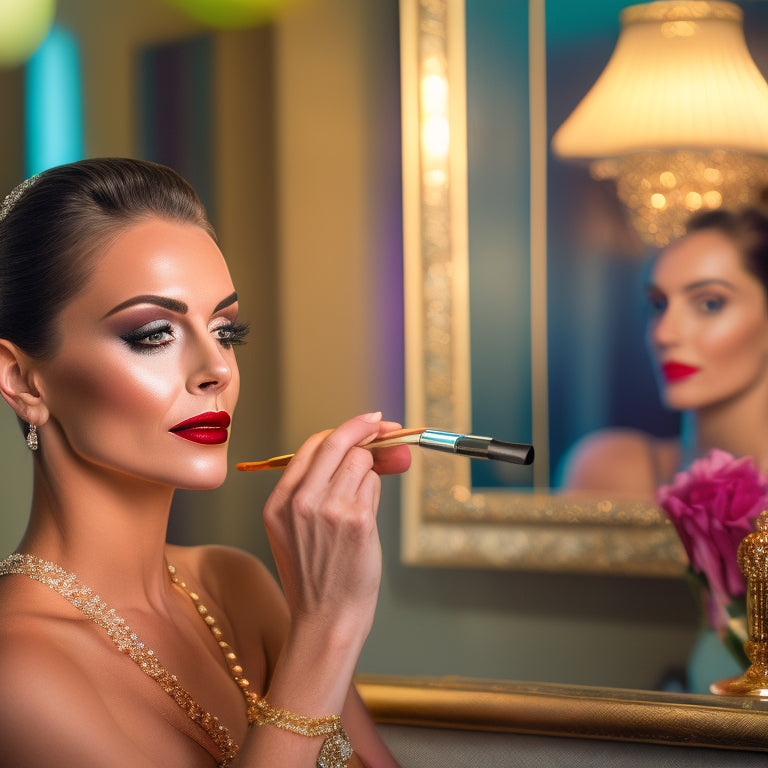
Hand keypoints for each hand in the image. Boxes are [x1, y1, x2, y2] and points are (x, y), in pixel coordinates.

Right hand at [262, 413, 409, 643]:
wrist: (326, 620)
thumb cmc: (316, 577)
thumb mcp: (294, 531)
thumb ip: (315, 488)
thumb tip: (359, 449)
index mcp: (278, 501)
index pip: (311, 446)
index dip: (342, 431)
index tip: (363, 425)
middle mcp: (300, 500)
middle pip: (337, 441)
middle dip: (365, 427)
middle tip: (384, 423)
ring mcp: (329, 508)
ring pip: (361, 460)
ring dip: (371, 472)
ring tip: (362, 505)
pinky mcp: (357, 519)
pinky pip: (374, 484)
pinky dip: (376, 491)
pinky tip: (367, 518)